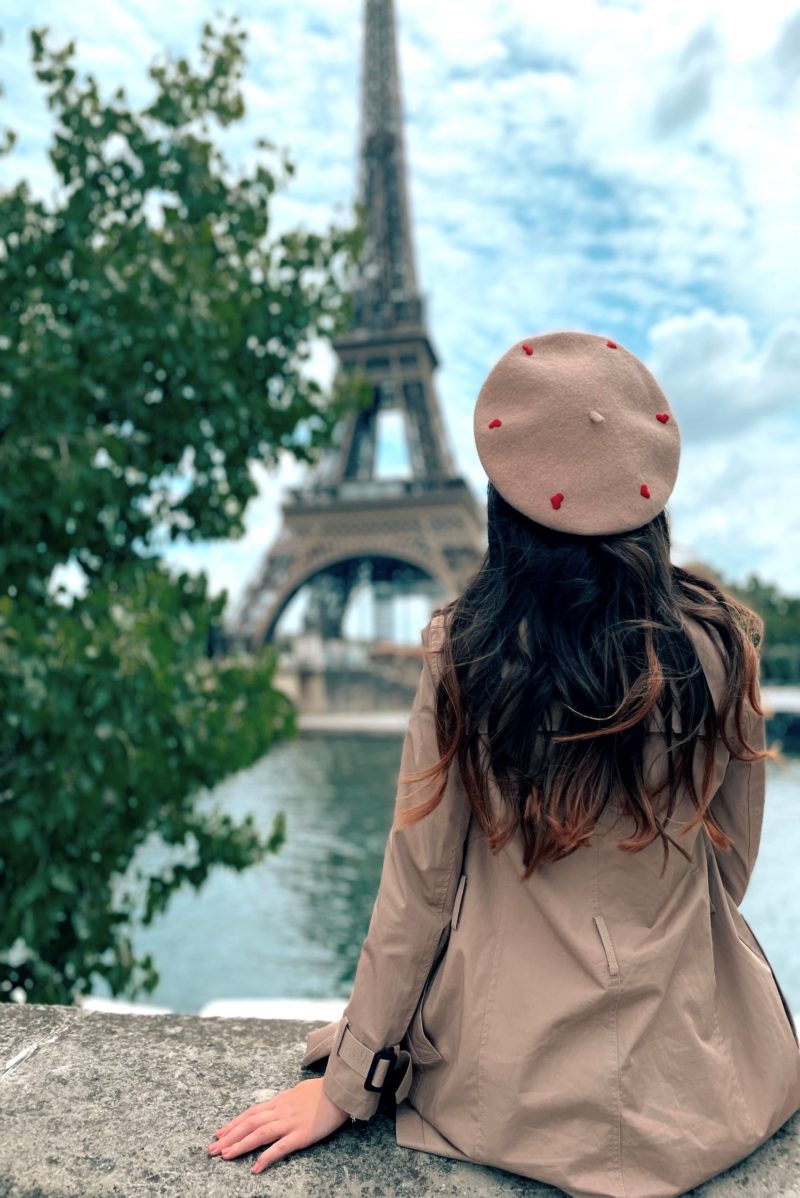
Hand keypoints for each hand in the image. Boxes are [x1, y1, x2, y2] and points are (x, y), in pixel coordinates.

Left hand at [207, 1077, 350, 1172]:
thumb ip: (284, 1100)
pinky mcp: (302, 1134)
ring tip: (225, 1156)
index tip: (219, 1133)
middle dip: (229, 1137)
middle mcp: (281, 1110)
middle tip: (212, 1149)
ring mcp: (291, 1122)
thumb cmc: (322, 1090)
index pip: (251, 1113)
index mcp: (279, 1100)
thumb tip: (273, 1104)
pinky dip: (266, 1157)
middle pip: (249, 1123)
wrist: (341, 1090)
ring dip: (240, 1145)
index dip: (233, 1123)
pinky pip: (281, 1147)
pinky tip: (255, 1168)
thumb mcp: (297, 1091)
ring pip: (259, 1134)